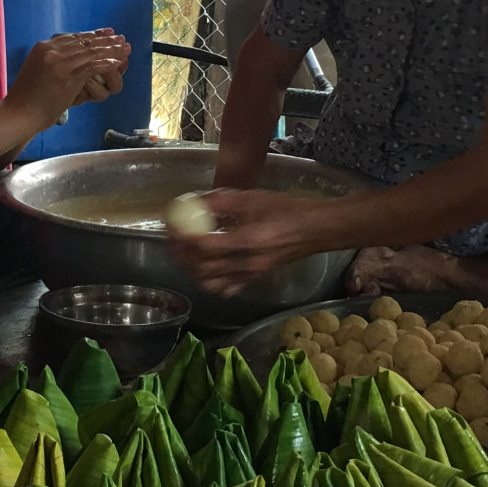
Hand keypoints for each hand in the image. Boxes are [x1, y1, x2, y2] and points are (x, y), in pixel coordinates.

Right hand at [8, 30, 128, 124]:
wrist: (18, 113)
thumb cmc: (26, 97)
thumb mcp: (37, 70)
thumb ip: (53, 61)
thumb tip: (71, 58)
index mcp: (43, 47)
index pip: (73, 37)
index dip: (93, 35)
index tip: (107, 33)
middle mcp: (51, 50)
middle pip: (85, 42)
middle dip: (106, 40)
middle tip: (121, 38)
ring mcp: (60, 63)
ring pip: (91, 52)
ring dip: (111, 50)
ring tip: (125, 48)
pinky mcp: (68, 77)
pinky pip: (92, 67)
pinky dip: (106, 63)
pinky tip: (117, 63)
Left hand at [167, 187, 326, 296]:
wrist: (316, 229)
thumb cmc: (286, 209)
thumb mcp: (252, 198)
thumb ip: (220, 202)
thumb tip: (191, 202)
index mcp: (247, 240)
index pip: (203, 245)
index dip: (181, 236)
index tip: (170, 223)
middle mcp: (247, 263)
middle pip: (201, 267)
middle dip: (181, 253)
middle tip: (172, 237)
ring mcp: (251, 275)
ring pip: (210, 282)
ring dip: (192, 269)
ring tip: (187, 252)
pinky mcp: (254, 279)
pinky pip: (226, 288)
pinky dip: (211, 281)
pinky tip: (207, 267)